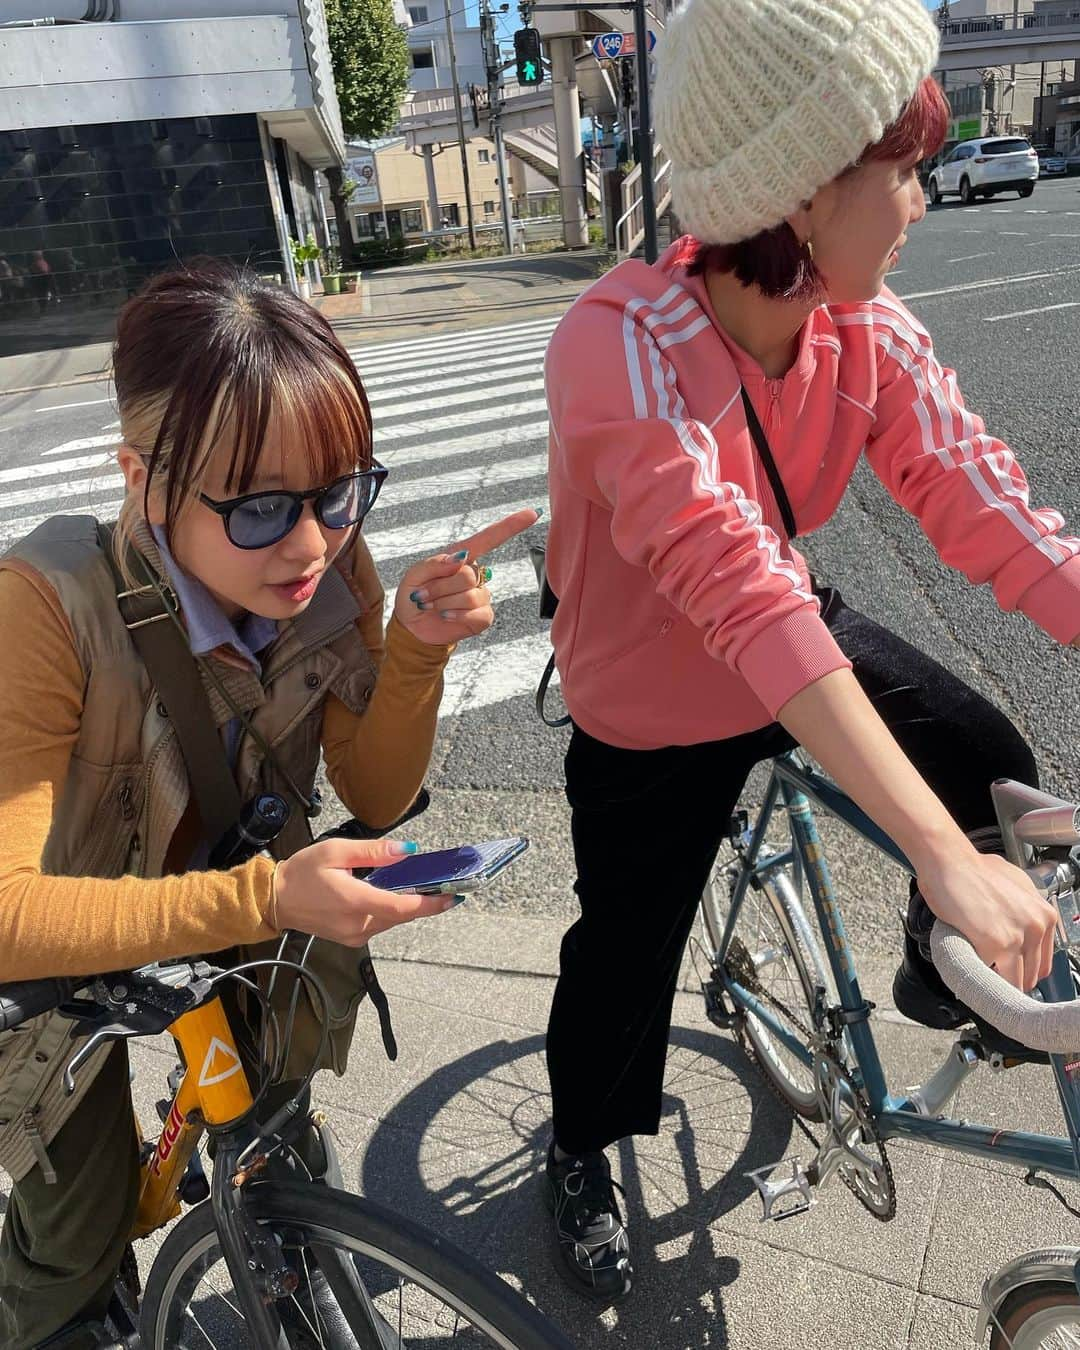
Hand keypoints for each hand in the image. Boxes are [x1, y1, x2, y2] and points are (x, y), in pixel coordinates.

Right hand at [272, 837, 454, 945]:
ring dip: (408, 905)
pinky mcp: (351, 939)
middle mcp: (359, 925)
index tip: (452, 896)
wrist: (274, 900)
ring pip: (392, 921)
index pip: (403, 907)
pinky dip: (391, 910)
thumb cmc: (303, 872)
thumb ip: (374, 852)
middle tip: (444, 885)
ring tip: (423, 886)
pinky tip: (395, 894)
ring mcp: (355, 936)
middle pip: (402, 915)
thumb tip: (407, 850)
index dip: (431, 903)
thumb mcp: (337, 851)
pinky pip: (380, 924)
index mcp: (356, 902)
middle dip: (424, 902)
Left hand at [393, 507, 541, 645]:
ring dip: (443, 603)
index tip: (532, 513)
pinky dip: (456, 616)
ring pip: (470, 596)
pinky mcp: (483, 616)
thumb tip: (460, 558)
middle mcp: (474, 574)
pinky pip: (476, 614)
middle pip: (468, 575)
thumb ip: (435, 563)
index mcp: (461, 557)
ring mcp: (481, 595)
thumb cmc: (413, 596)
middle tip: (424, 595)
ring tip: (432, 605)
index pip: (489, 538)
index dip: (511, 526)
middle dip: (440, 587)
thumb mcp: (414, 575)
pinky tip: (446, 616)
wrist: (412, 627)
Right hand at [915, 844, 1056, 991]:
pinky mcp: (994, 944)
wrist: (948, 860)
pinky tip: (969, 964)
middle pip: (1029, 976)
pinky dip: (978, 975)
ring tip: (979, 972)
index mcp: (1045, 915)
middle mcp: (1037, 926)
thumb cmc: (973, 870)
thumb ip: (1024, 914)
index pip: (1042, 964)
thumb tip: (1021, 933)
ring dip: (995, 981)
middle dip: (1009, 977)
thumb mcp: (1015, 887)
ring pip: (1013, 982)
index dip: (1022, 970)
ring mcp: (1017, 936)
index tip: (1008, 971)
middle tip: (989, 971)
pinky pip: (989, 977)